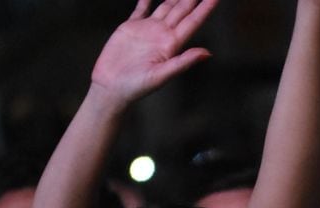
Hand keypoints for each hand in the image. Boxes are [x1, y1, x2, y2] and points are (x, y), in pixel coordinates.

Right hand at [91, 0, 217, 105]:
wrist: (112, 87)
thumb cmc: (137, 87)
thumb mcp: (161, 75)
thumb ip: (183, 63)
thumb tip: (207, 53)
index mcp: (173, 44)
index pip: (193, 21)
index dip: (205, 8)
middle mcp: (163, 35)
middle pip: (182, 10)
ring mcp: (148, 30)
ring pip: (166, 7)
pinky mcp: (131, 28)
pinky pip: (141, 9)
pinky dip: (146, 0)